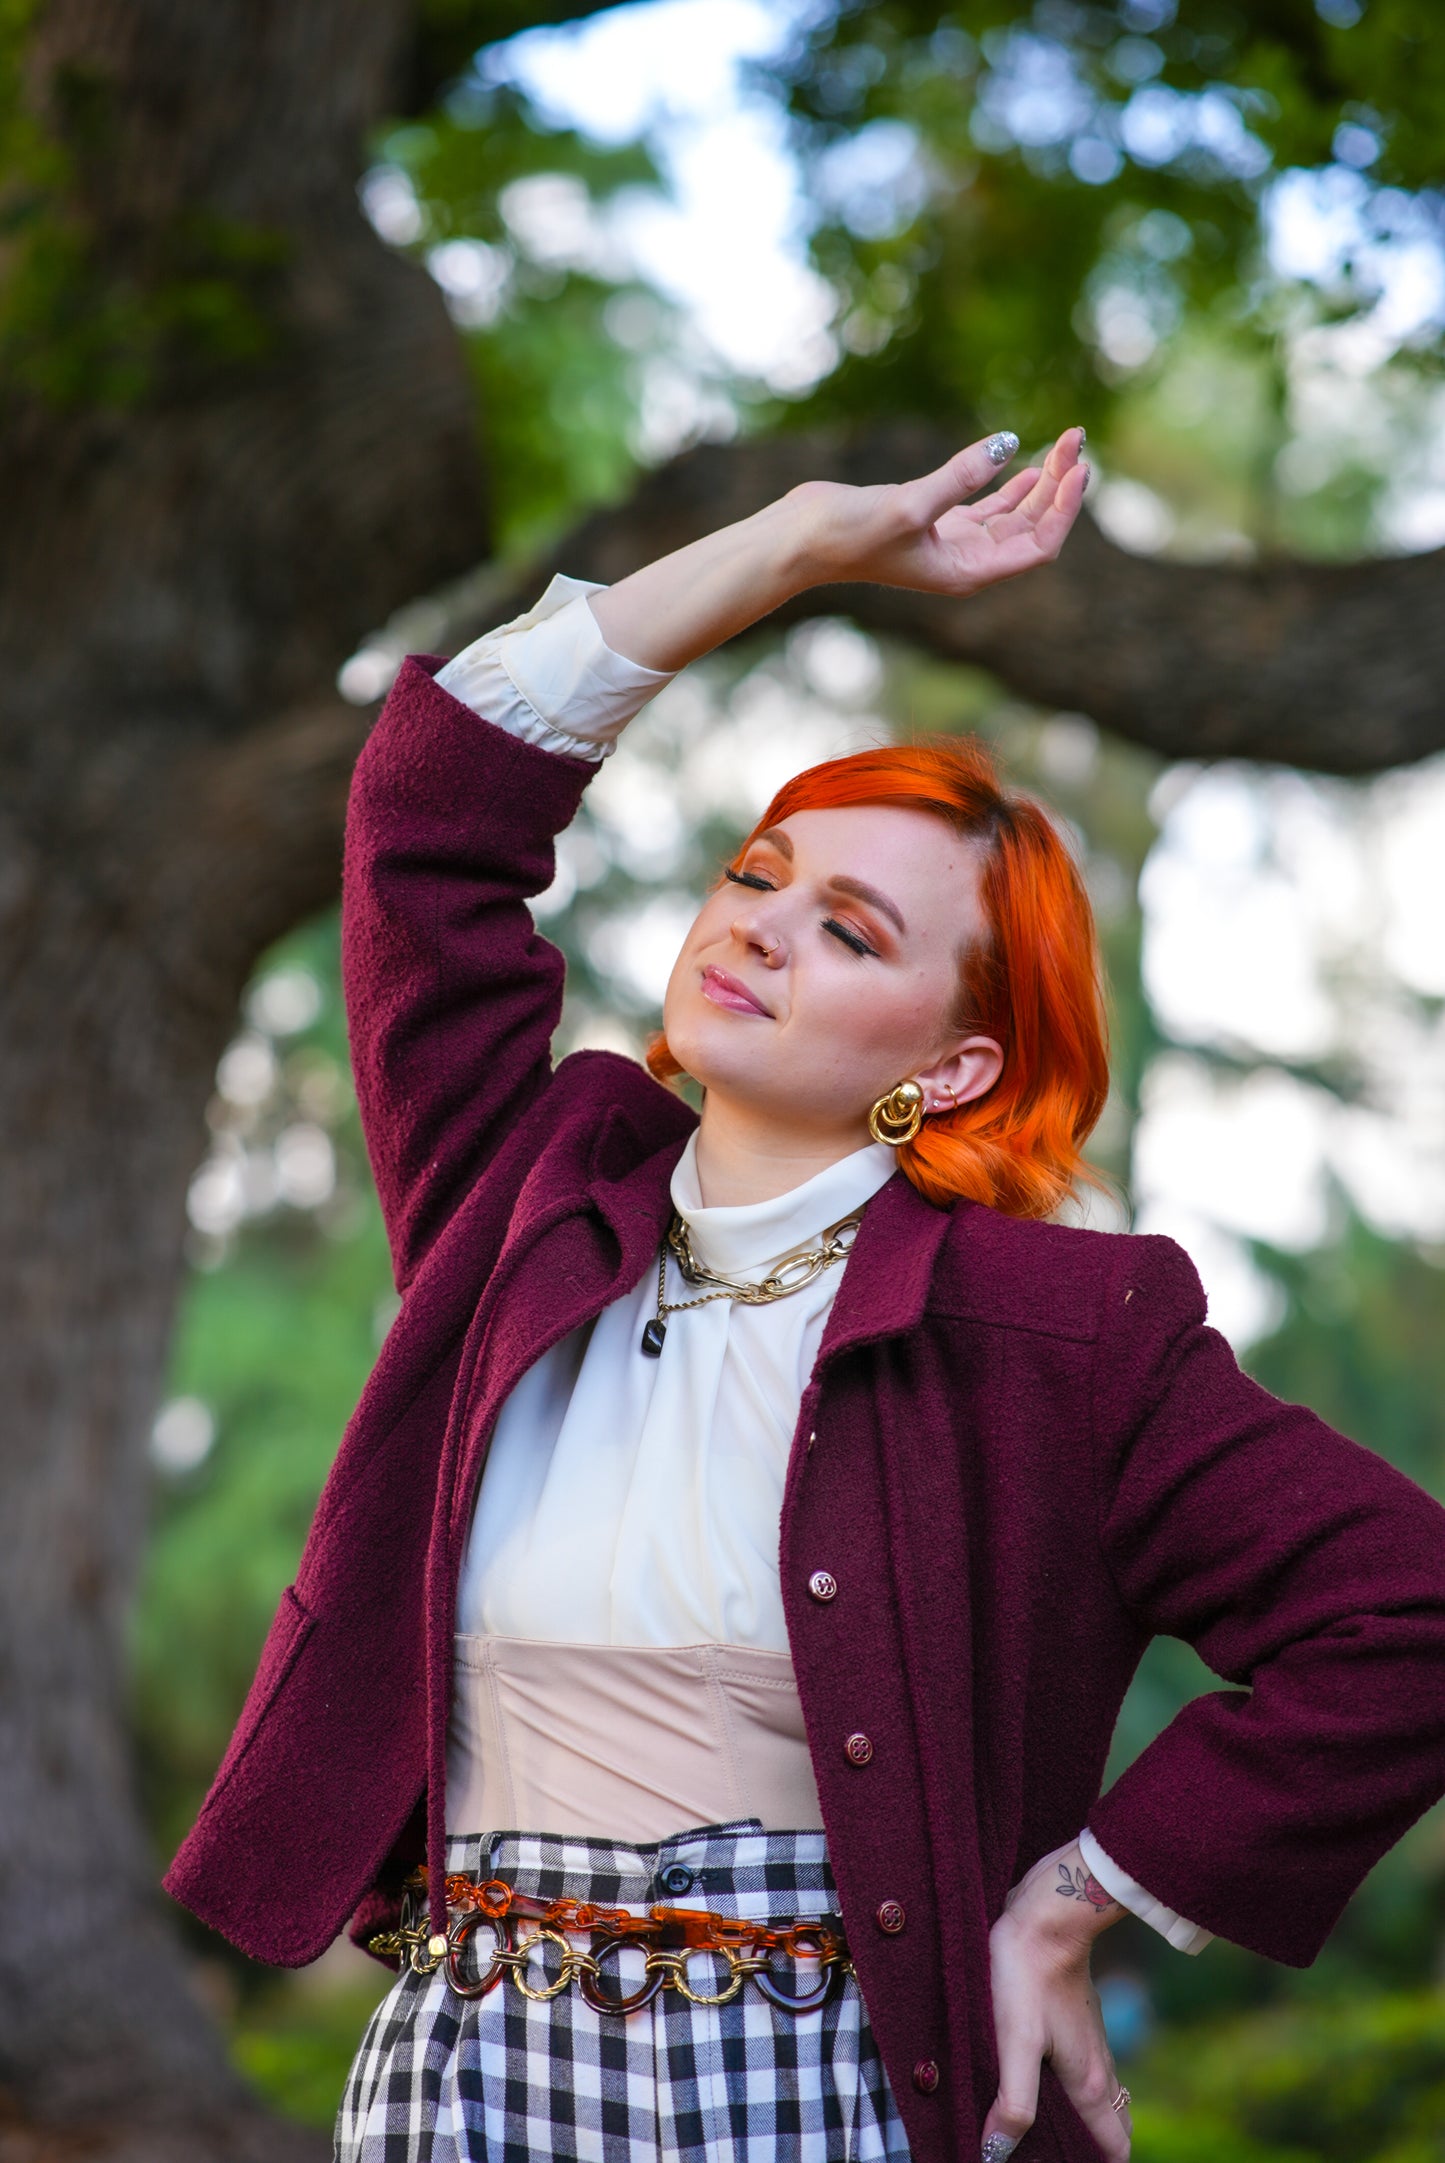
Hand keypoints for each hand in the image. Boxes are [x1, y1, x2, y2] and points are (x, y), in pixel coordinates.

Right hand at [788, 426, 1087, 598]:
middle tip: (1076, 437)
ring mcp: (953, 542)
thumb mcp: (909, 505)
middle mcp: (968, 562)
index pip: (1038, 545)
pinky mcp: (936, 521)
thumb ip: (959, 476)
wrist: (802, 539)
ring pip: (1015, 513)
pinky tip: (1029, 464)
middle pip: (1034, 525)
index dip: (1064, 509)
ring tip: (1064, 442)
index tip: (1079, 467)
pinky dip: (1012, 485)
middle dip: (1058, 484)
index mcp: (968, 572)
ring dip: (1041, 480)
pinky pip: (989, 505)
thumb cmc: (849, 533)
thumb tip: (1008, 444)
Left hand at [980, 1839, 1130, 2162]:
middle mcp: (1099, 2067)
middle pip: (1113, 2126)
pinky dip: (1076, 2091)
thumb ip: (1014, 2101)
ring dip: (1087, 2121)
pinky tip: (1043, 2083)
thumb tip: (997, 2151)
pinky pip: (1087, 2071)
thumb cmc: (1029, 1976)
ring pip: (1101, 2098)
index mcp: (1089, 2082)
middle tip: (1059, 2156)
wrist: (1047, 1915)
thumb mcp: (1016, 2042)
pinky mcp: (1076, 2020)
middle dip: (1098, 2151)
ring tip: (1049, 2133)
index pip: (1115, 2147)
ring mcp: (1091, 2041)